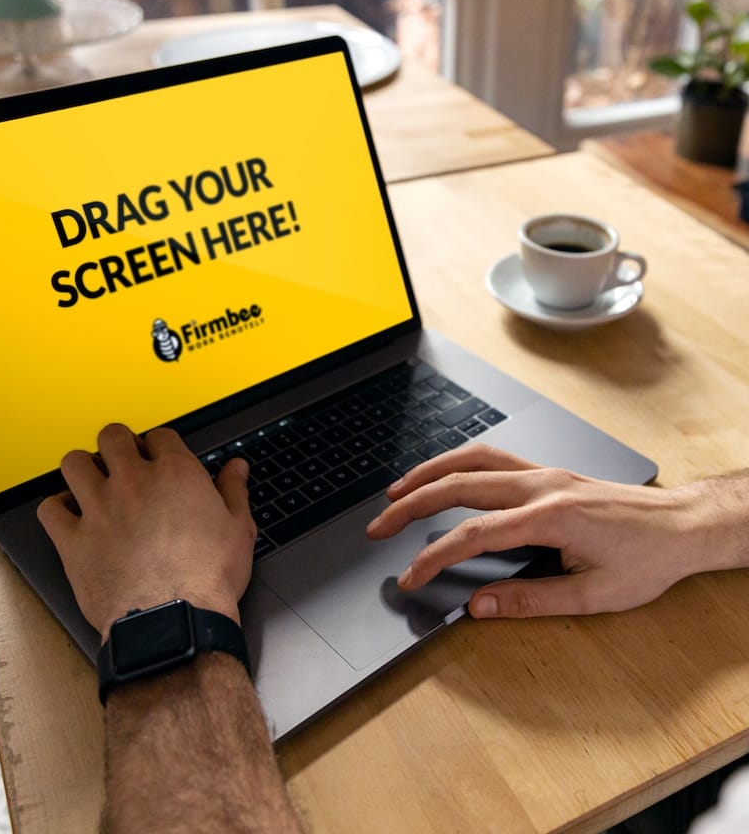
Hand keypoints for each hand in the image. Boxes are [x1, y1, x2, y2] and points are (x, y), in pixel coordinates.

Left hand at [37, 423, 256, 639]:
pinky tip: (69, 516)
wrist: (174, 623)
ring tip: (92, 482)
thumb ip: (234, 490)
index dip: (159, 445)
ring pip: (74, 462)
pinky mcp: (74, 541)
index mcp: (174, 474)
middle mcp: (133, 482)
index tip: (159, 458)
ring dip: (83, 468)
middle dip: (118, 444)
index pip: (159, 435)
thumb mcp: (238, 529)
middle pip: (112, 436)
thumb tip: (236, 468)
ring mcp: (99, 509)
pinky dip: (57, 509)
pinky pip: (50, 509)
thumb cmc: (207, 579)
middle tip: (123, 462)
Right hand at [366, 443, 747, 618]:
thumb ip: (531, 599)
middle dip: (411, 504)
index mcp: (551, 516)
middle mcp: (541, 485)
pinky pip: (489, 456)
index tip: (410, 576)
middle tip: (380, 526)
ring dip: (428, 472)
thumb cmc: (647, 559)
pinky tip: (442, 475)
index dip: (434, 557)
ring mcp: (542, 472)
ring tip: (395, 491)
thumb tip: (480, 605)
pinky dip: (455, 463)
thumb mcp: (595, 595)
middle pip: (459, 485)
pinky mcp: (545, 471)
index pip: (474, 534)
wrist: (682, 525)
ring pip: (470, 459)